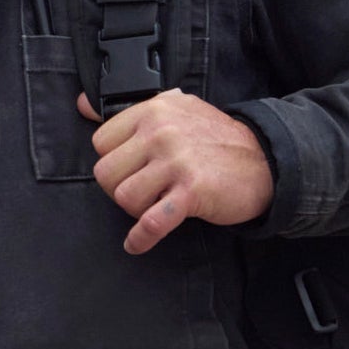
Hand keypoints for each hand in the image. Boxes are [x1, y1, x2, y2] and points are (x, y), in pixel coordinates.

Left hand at [80, 90, 273, 254]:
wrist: (266, 161)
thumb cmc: (214, 139)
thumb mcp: (174, 109)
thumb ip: (129, 110)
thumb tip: (81, 105)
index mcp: (153, 110)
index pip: (101, 142)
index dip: (114, 160)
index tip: (132, 167)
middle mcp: (162, 131)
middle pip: (106, 173)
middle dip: (120, 188)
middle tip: (144, 190)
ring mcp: (177, 161)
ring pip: (123, 197)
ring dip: (135, 209)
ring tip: (154, 204)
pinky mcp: (191, 191)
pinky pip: (151, 222)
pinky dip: (141, 238)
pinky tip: (137, 243)